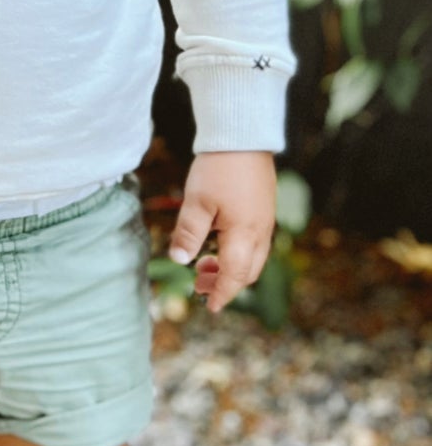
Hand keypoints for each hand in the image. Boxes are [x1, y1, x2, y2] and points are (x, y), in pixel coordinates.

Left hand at [166, 150, 276, 315]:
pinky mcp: (264, 210)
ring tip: (205, 264)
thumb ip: (189, 233)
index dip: (221, 293)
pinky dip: (239, 252)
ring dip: (232, 268)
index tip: (210, 308)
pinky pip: (255, 243)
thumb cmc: (219, 169)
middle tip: (200, 285)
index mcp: (244, 235)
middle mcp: (261, 232)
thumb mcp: (197, 202)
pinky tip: (219, 242)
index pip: (234, 276)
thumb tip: (180, 260)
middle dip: (226, 284)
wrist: (244, 137)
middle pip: (247, 271)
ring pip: (254, 258)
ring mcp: (266, 221)